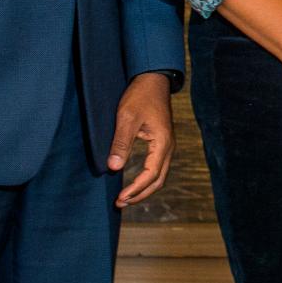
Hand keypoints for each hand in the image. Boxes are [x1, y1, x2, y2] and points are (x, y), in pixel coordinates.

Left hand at [109, 71, 174, 207]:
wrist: (153, 79)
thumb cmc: (140, 96)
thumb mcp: (126, 118)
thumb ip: (120, 143)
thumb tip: (113, 168)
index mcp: (162, 143)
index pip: (151, 175)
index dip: (136, 190)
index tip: (120, 198)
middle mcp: (168, 147)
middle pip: (158, 180)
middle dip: (140, 195)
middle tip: (120, 203)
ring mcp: (167, 145)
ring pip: (159, 175)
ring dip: (143, 189)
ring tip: (126, 197)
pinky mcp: (162, 142)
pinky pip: (157, 167)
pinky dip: (147, 179)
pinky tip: (134, 182)